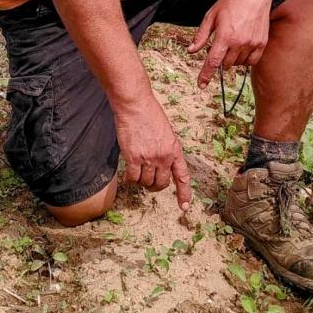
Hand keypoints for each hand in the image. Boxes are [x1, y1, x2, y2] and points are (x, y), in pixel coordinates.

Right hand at [114, 93, 190, 209]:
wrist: (136, 106)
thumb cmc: (149, 114)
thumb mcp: (166, 132)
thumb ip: (166, 148)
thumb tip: (162, 163)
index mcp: (174, 149)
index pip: (182, 176)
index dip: (184, 193)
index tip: (184, 206)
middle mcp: (164, 156)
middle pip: (161, 184)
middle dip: (155, 186)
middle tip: (149, 183)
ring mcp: (149, 158)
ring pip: (146, 182)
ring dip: (141, 181)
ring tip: (138, 170)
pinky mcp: (134, 158)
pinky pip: (133, 178)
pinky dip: (130, 179)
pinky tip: (129, 173)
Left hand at [187, 0, 271, 88]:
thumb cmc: (231, 2)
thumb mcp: (211, 16)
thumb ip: (201, 35)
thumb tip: (191, 50)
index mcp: (224, 36)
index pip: (213, 62)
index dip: (206, 75)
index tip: (201, 85)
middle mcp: (239, 43)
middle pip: (226, 64)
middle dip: (220, 59)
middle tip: (220, 45)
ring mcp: (252, 44)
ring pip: (238, 64)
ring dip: (232, 59)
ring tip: (232, 42)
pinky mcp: (262, 43)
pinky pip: (252, 61)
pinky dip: (245, 59)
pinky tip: (242, 49)